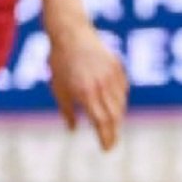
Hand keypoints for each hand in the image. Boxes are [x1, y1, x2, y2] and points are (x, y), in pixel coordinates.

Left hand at [47, 24, 127, 150]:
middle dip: (113, 132)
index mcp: (86, 93)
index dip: (106, 138)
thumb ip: (67, 112)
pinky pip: (123, 88)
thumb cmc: (60, 62)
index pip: (101, 122)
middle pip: (114, 116)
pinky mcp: (117, 65)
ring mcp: (111, 74)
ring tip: (112, 126)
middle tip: (111, 143)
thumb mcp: (59, 89)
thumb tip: (73, 129)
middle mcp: (101, 85)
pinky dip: (121, 100)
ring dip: (117, 117)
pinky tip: (116, 105)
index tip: (107, 149)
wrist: (70, 33)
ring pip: (120, 103)